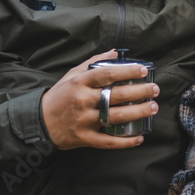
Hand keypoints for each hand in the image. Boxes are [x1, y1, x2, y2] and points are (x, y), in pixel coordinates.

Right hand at [41, 50, 159, 149]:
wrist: (39, 122)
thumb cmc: (60, 95)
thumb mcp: (72, 75)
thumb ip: (93, 62)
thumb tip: (115, 52)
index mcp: (80, 83)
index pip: (107, 74)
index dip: (127, 71)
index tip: (144, 70)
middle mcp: (83, 101)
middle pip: (116, 95)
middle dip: (140, 92)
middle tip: (155, 89)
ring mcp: (84, 120)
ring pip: (116, 117)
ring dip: (138, 112)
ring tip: (153, 107)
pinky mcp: (84, 138)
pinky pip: (108, 141)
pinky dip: (125, 142)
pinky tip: (139, 137)